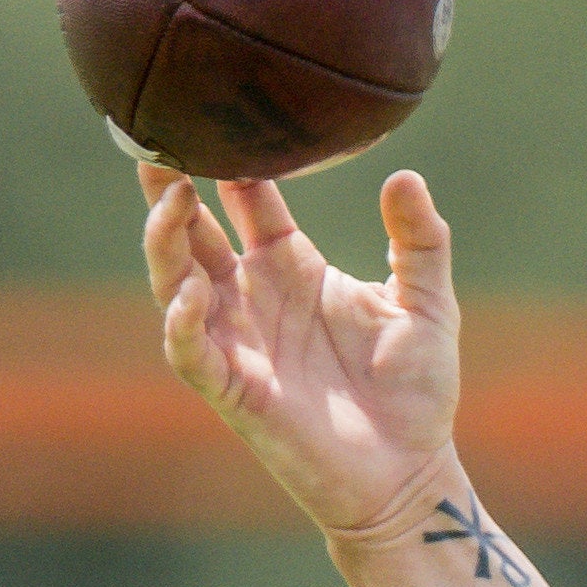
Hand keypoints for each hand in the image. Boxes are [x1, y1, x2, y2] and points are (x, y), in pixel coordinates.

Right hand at [141, 159, 466, 543]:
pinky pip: (190, 352)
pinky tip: (189, 294)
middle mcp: (254, 297)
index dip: (227, 160)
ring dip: (164, 242)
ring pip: (174, 281)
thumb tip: (405, 176)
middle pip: (192, 231)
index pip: (246, 200)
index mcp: (293, 267)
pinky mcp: (235, 390)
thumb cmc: (416, 391)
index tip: (218, 112)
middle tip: (159, 141)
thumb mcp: (427, 303)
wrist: (412, 473)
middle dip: (169, 189)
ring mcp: (238, 341)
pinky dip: (181, 322)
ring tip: (169, 202)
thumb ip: (419, 242)